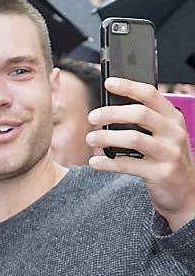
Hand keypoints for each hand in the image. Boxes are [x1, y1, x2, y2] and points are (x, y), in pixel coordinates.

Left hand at [87, 78, 194, 230]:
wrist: (185, 192)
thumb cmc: (166, 159)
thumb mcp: (162, 137)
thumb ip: (145, 123)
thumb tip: (109, 109)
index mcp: (173, 119)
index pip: (151, 95)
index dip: (129, 87)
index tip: (108, 82)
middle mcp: (174, 133)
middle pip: (140, 114)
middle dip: (111, 113)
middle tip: (92, 117)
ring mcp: (169, 153)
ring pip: (133, 138)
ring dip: (106, 137)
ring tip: (90, 139)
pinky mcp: (161, 173)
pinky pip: (128, 165)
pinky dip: (107, 163)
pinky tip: (94, 162)